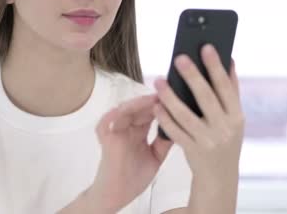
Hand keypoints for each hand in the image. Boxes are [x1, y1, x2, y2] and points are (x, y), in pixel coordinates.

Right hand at [88, 95, 173, 212]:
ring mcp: (115, 131)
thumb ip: (164, 141)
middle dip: (151, 101)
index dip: (161, 105)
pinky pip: (107, 122)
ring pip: (125, 111)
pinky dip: (115, 115)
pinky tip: (127, 109)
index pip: (150, 113)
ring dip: (137, 104)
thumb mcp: (156, 156)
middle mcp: (127, 128)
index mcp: (139, 131)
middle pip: (139, 109)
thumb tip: (181, 125)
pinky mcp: (105, 137)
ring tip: (151, 100)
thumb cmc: (135, 177)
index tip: (174, 97)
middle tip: (165, 93)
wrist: (119, 194)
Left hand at [153, 44, 244, 190]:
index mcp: (236, 116)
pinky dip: (165, 119)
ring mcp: (208, 140)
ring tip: (159, 81)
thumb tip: (229, 60)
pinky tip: (156, 105)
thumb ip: (231, 91)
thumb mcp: (234, 118)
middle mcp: (225, 128)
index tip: (206, 47)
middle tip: (179, 58)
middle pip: (206, 98)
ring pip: (186, 115)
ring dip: (171, 97)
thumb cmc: (225, 139)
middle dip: (193, 76)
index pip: (226, 87)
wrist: (219, 176)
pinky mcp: (192, 150)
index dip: (216, 67)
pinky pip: (175, 132)